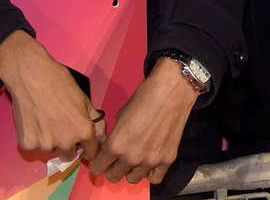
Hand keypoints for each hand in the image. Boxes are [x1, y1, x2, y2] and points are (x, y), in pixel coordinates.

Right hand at [0, 31, 101, 160]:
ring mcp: (45, 145)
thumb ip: (95, 121)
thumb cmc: (60, 83)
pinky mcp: (27, 144)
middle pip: (69, 154)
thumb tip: (102, 137)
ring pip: (50, 149)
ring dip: (50, 140)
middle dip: (67, 144)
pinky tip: (34, 119)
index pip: (91, 151)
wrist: (31, 76)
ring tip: (46, 119)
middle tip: (61, 126)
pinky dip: (34, 137)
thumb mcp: (84, 100)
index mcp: (83, 131)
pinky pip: (34, 145)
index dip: (88, 146)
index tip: (83, 143)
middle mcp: (65, 142)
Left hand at [90, 58, 196, 184]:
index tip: (101, 159)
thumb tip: (112, 146)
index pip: (98, 168)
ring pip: (132, 179)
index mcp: (116, 145)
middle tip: (117, 159)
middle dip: (112, 168)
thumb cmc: (144, 97)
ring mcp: (150, 161)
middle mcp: (131, 157)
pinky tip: (149, 162)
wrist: (172, 90)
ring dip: (130, 170)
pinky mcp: (167, 160)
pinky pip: (154, 178)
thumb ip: (115, 135)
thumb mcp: (121, 115)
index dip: (97, 163)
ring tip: (135, 158)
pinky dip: (150, 173)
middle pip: (113, 176)